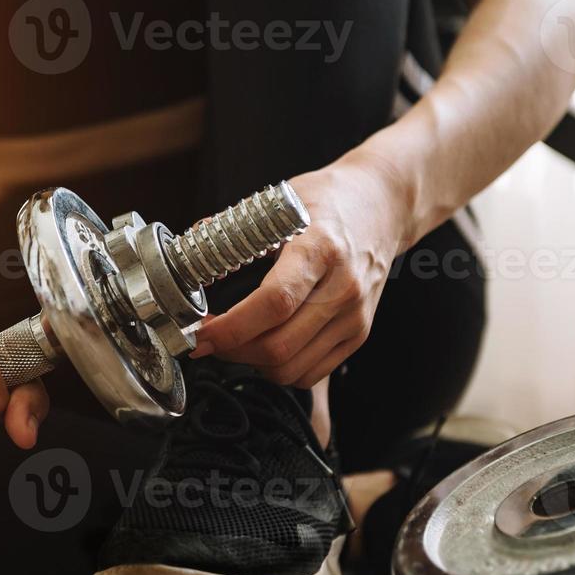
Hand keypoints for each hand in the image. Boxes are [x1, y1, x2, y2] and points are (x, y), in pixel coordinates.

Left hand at [191, 159, 409, 387]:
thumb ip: (234, 229)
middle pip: (279, 346)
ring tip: (233, 342)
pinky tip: (263, 346)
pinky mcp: (358, 334)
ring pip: (292, 368)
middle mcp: (343, 289)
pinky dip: (279, 369)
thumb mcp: (281, 202)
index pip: (275, 302)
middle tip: (208, 338)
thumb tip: (191, 248)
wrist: (382, 206)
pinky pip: (310, 373)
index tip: (202, 331)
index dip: (231, 327)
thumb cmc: (328, 201)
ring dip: (251, 364)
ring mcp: (354, 317)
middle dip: (231, 350)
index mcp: (321, 249)